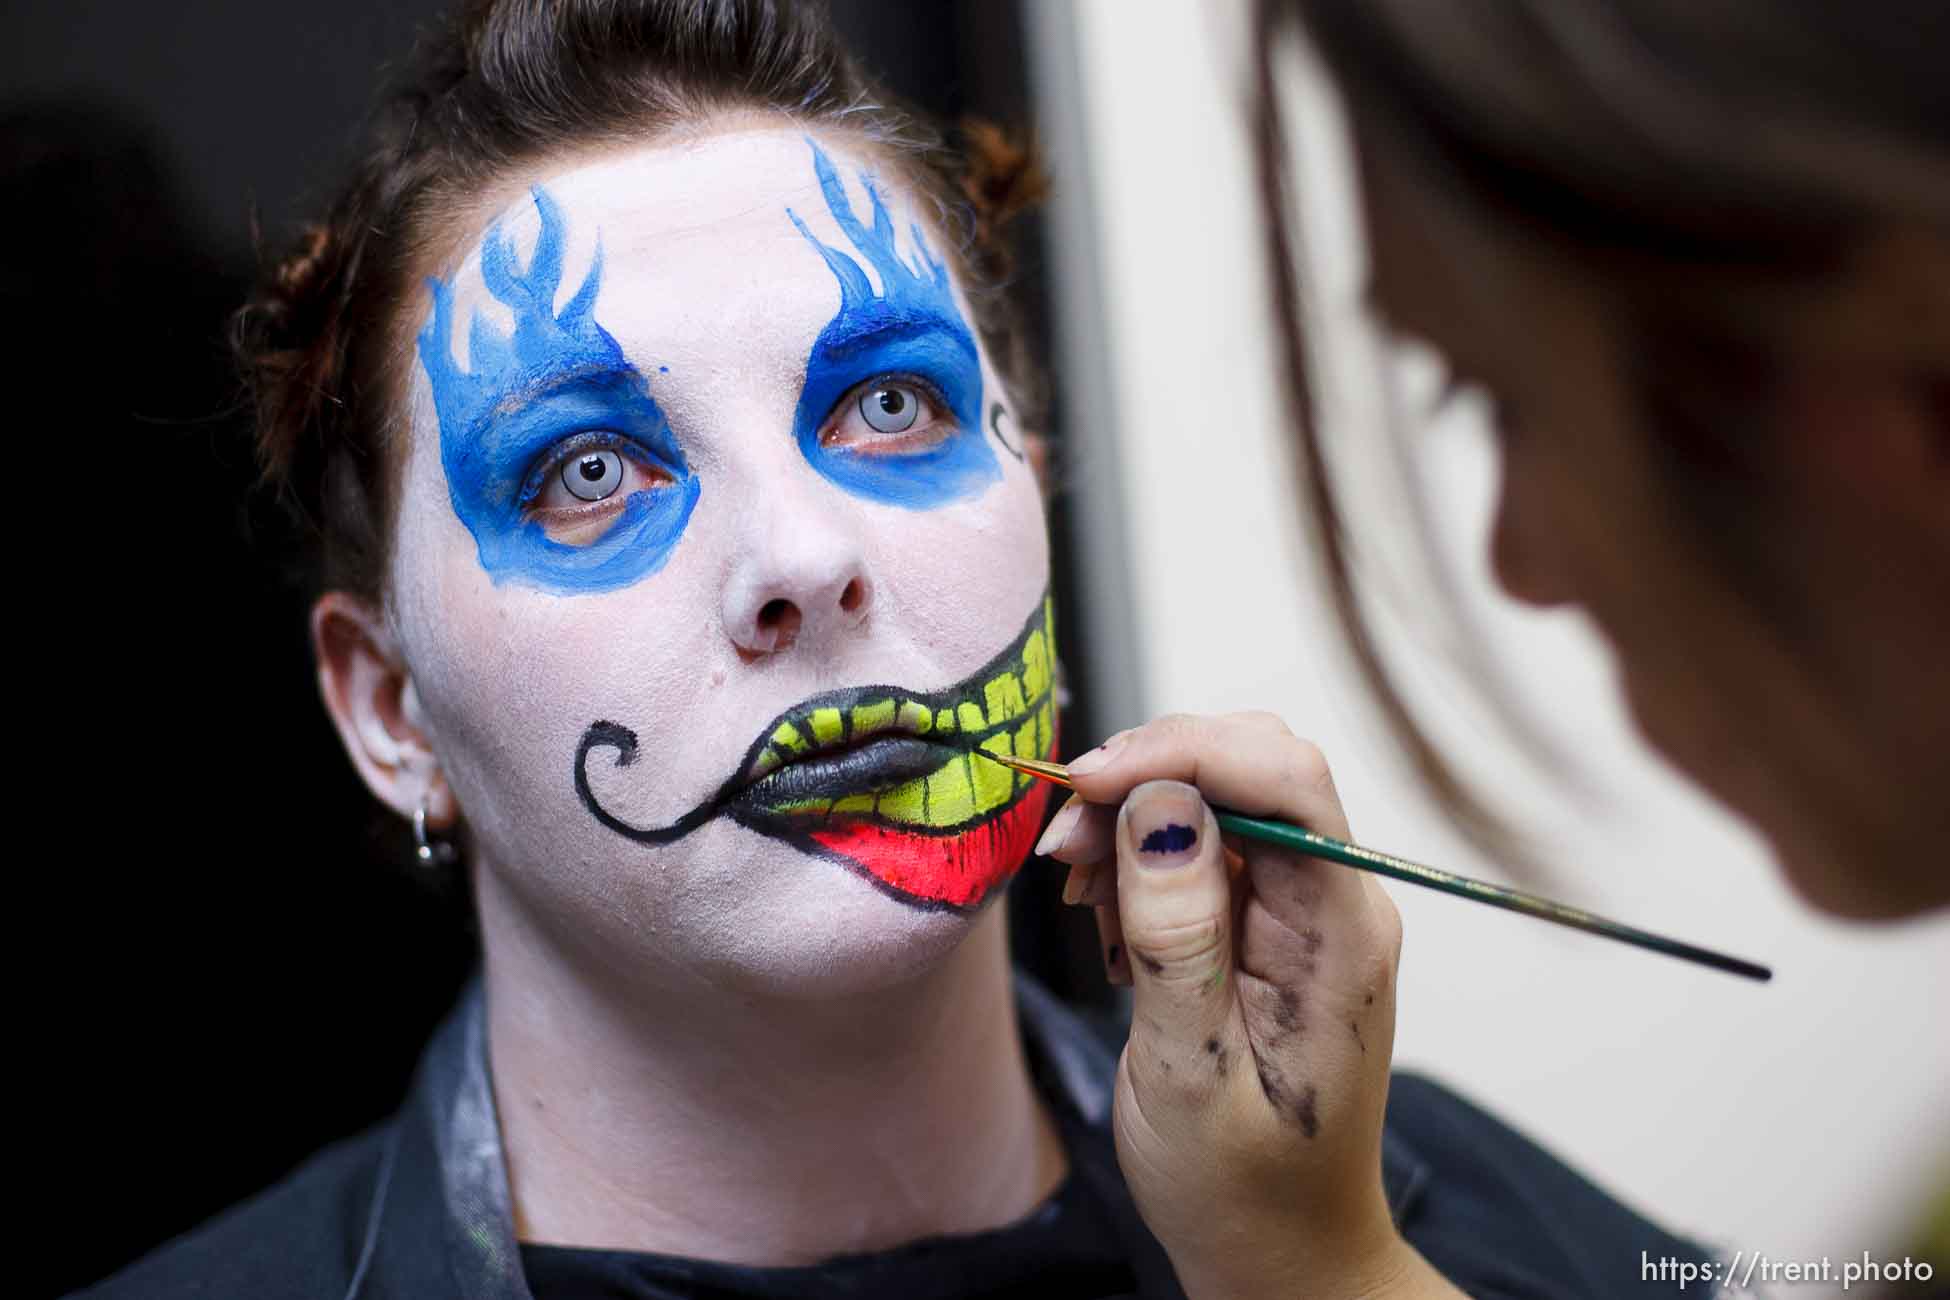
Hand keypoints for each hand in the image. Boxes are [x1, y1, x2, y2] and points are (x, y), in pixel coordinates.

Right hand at [1037, 712, 1459, 1299]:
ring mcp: (1302, 910)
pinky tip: (1104, 912)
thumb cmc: (1242, 1187)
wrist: (1279, 1251)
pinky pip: (1203, 845)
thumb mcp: (1190, 1071)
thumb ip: (1178, 936)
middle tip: (1063, 842)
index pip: (1285, 780)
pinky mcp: (1266, 923)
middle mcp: (1334, 904)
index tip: (1084, 783)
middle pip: (1251, 768)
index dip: (1183, 754)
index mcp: (1340, 935)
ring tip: (1075, 890)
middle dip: (1147, 777)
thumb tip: (1160, 806)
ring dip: (1133, 816)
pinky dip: (1138, 855)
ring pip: (1219, 796)